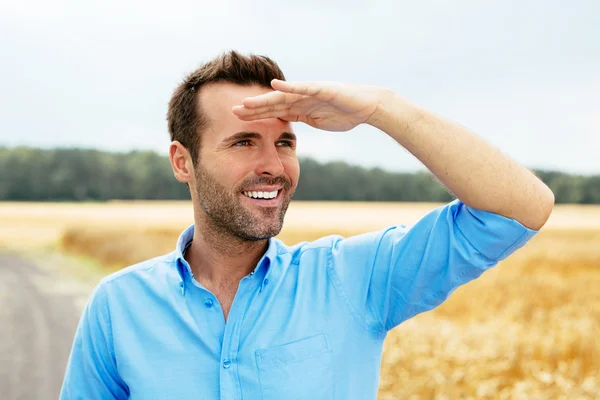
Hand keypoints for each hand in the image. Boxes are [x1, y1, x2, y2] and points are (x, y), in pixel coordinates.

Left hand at [232, 79, 388, 131]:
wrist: (367, 106)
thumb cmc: (345, 114)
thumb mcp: (317, 120)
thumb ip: (303, 119)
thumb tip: (288, 126)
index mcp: (299, 107)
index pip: (273, 111)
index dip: (255, 114)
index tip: (237, 118)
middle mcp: (301, 98)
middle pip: (273, 103)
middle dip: (253, 107)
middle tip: (232, 110)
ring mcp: (310, 92)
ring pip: (283, 96)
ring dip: (264, 99)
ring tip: (246, 102)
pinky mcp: (322, 89)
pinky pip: (303, 88)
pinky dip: (289, 87)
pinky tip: (274, 85)